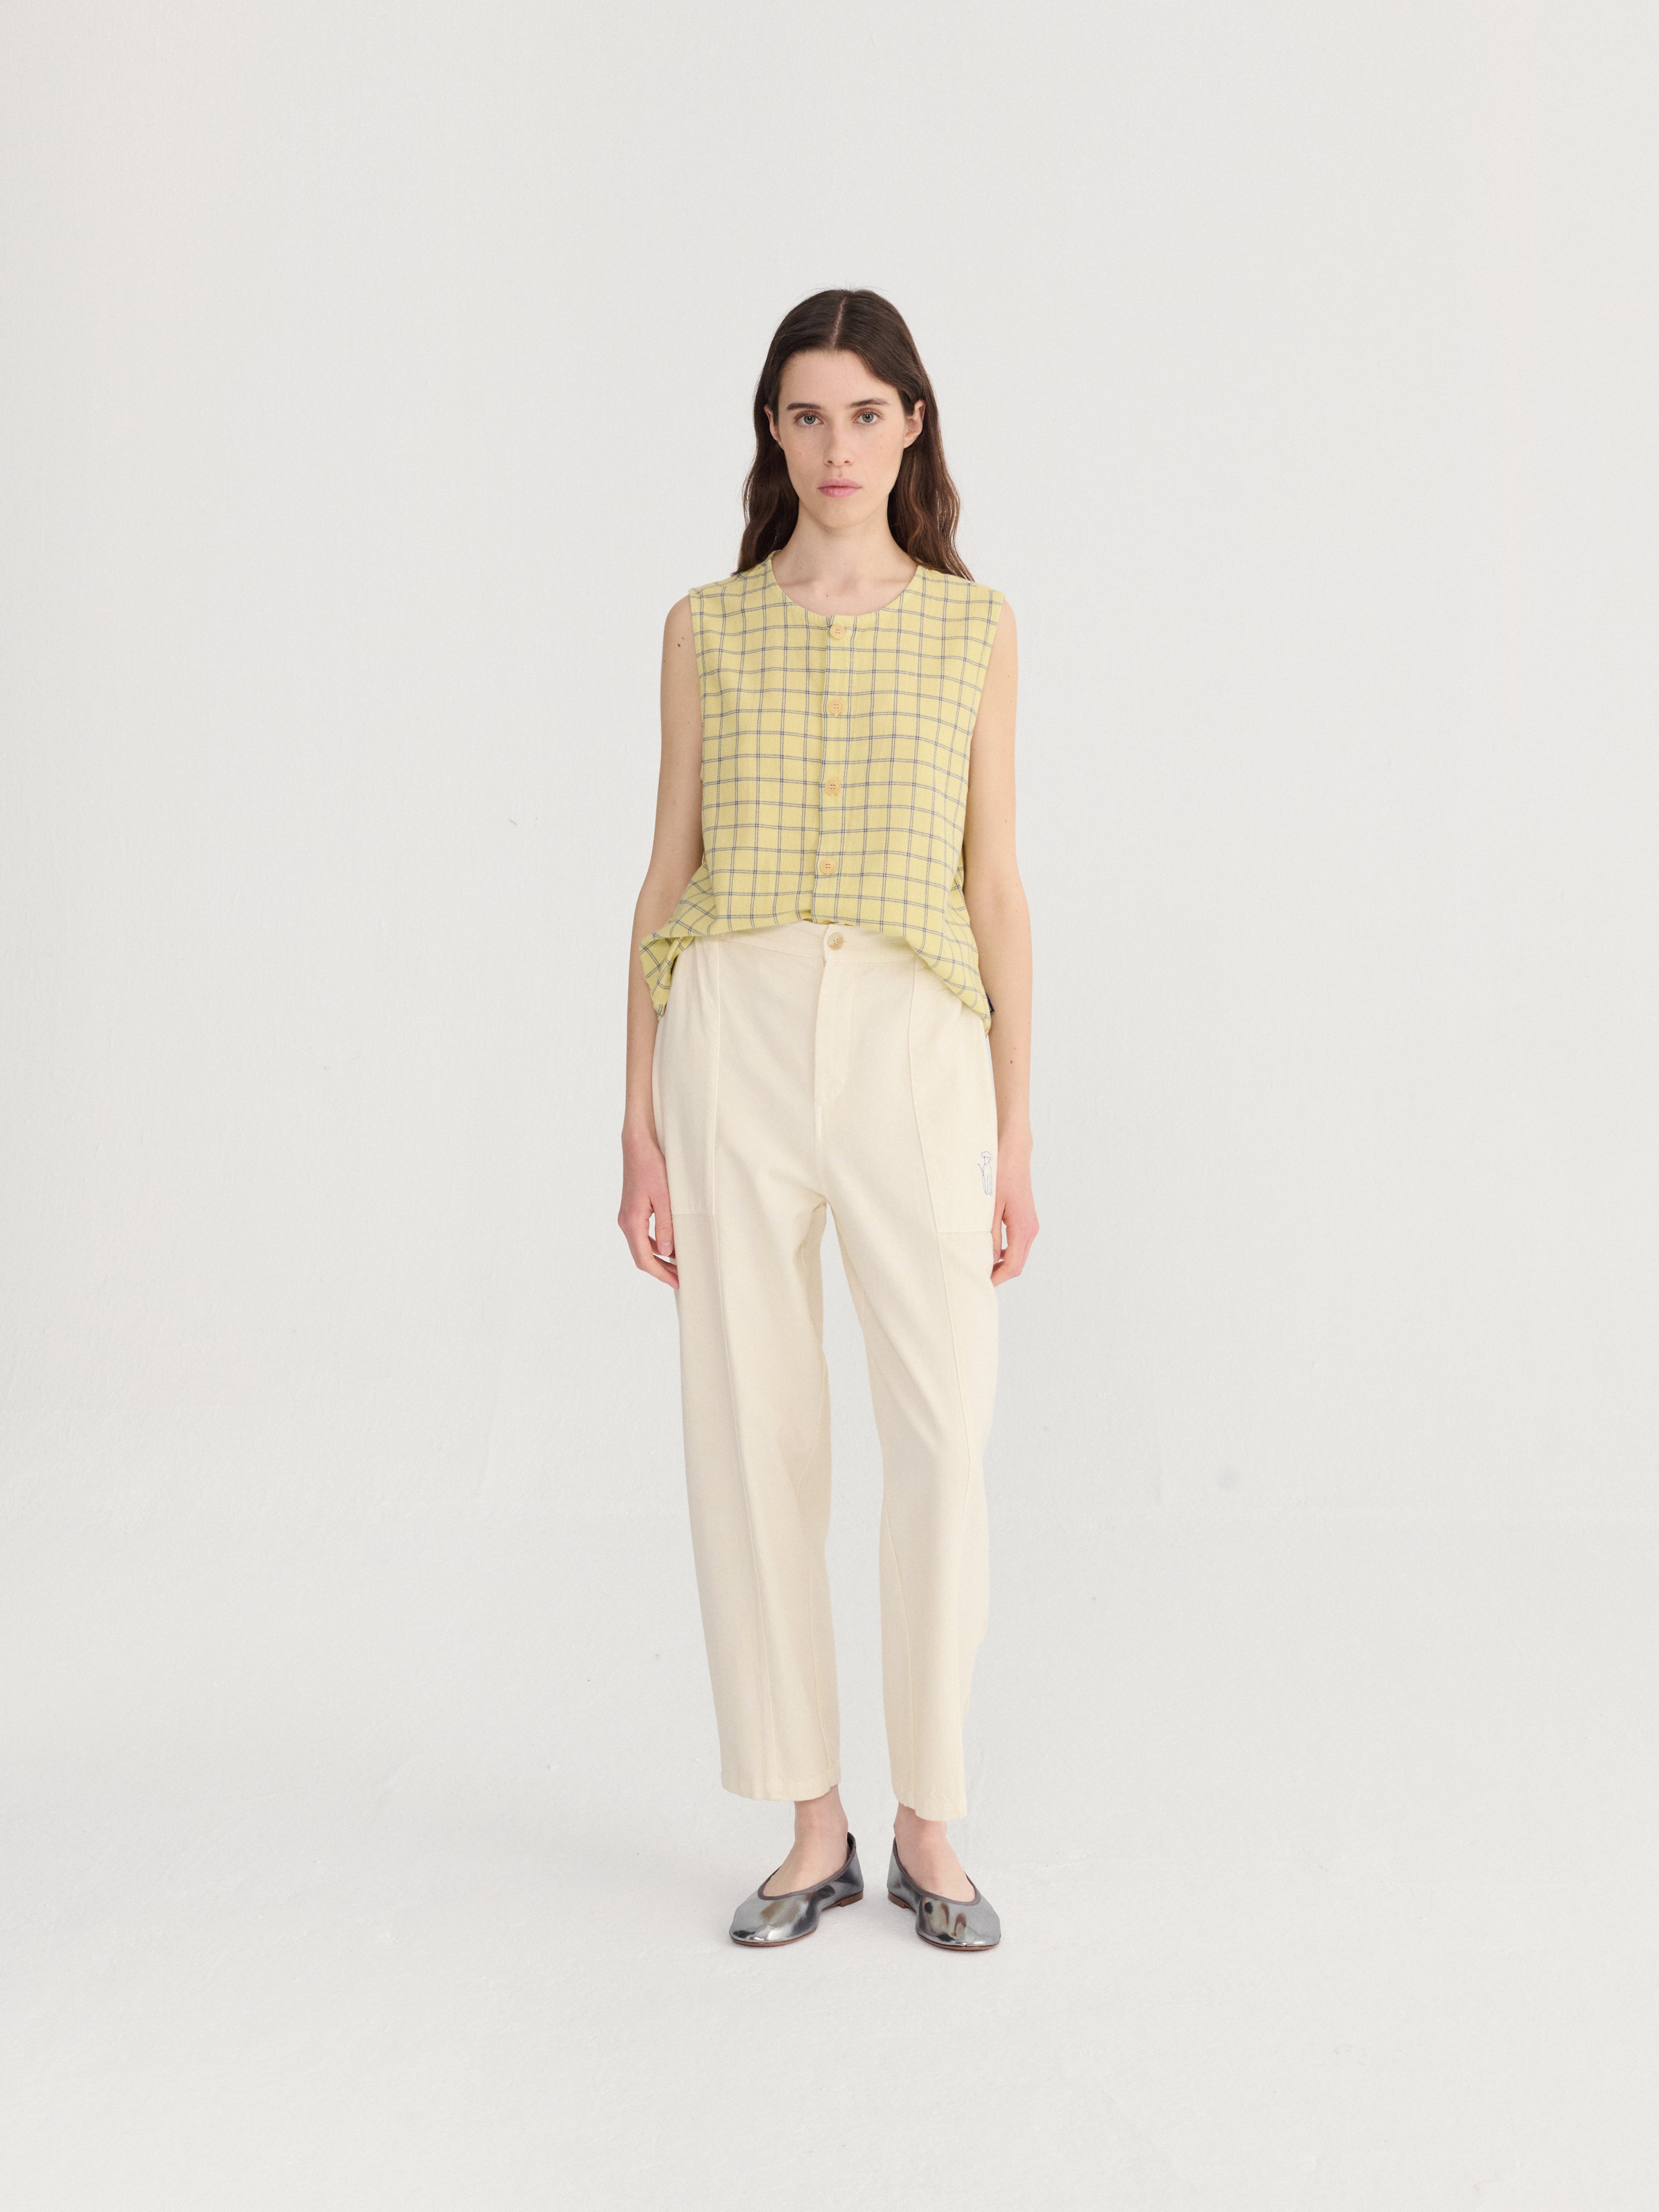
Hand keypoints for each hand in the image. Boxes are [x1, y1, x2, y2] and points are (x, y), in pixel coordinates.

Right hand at [619, 1126, 677, 1285]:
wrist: (638, 1145)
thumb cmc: (652, 1167)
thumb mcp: (665, 1198)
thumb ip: (666, 1227)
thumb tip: (666, 1253)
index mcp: (632, 1222)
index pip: (644, 1258)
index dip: (661, 1274)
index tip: (677, 1283)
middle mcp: (625, 1222)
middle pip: (641, 1256)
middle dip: (660, 1270)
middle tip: (680, 1279)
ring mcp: (627, 1217)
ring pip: (640, 1247)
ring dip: (657, 1259)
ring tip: (677, 1267)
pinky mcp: (631, 1211)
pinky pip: (641, 1236)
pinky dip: (653, 1246)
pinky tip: (668, 1247)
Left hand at [990, 1136, 1037, 1283]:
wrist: (1013, 1153)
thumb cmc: (999, 1174)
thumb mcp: (989, 1206)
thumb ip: (990, 1235)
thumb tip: (987, 1259)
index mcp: (1023, 1228)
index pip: (1013, 1265)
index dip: (997, 1278)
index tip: (980, 1283)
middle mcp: (1031, 1229)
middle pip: (1018, 1265)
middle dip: (999, 1275)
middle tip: (977, 1279)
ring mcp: (1031, 1225)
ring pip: (1019, 1256)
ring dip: (1003, 1265)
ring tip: (980, 1267)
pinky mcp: (1027, 1220)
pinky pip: (1018, 1245)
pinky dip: (1006, 1254)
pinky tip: (989, 1251)